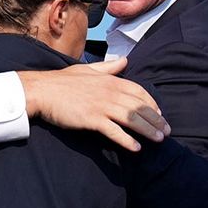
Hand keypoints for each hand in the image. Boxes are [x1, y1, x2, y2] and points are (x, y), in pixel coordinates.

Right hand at [18, 59, 169, 151]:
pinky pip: (114, 131)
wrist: (42, 90)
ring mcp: (101, 106)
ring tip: (158, 140)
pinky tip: (136, 148)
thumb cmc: (62, 81)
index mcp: (110, 80)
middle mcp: (109, 92)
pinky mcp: (92, 119)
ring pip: (131, 118)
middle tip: (166, 132)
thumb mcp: (87, 69)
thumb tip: (125, 60)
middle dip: (155, 119)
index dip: (151, 103)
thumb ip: (108, 67)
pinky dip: (126, 140)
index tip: (159, 114)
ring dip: (147, 130)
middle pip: (139, 106)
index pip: (139, 91)